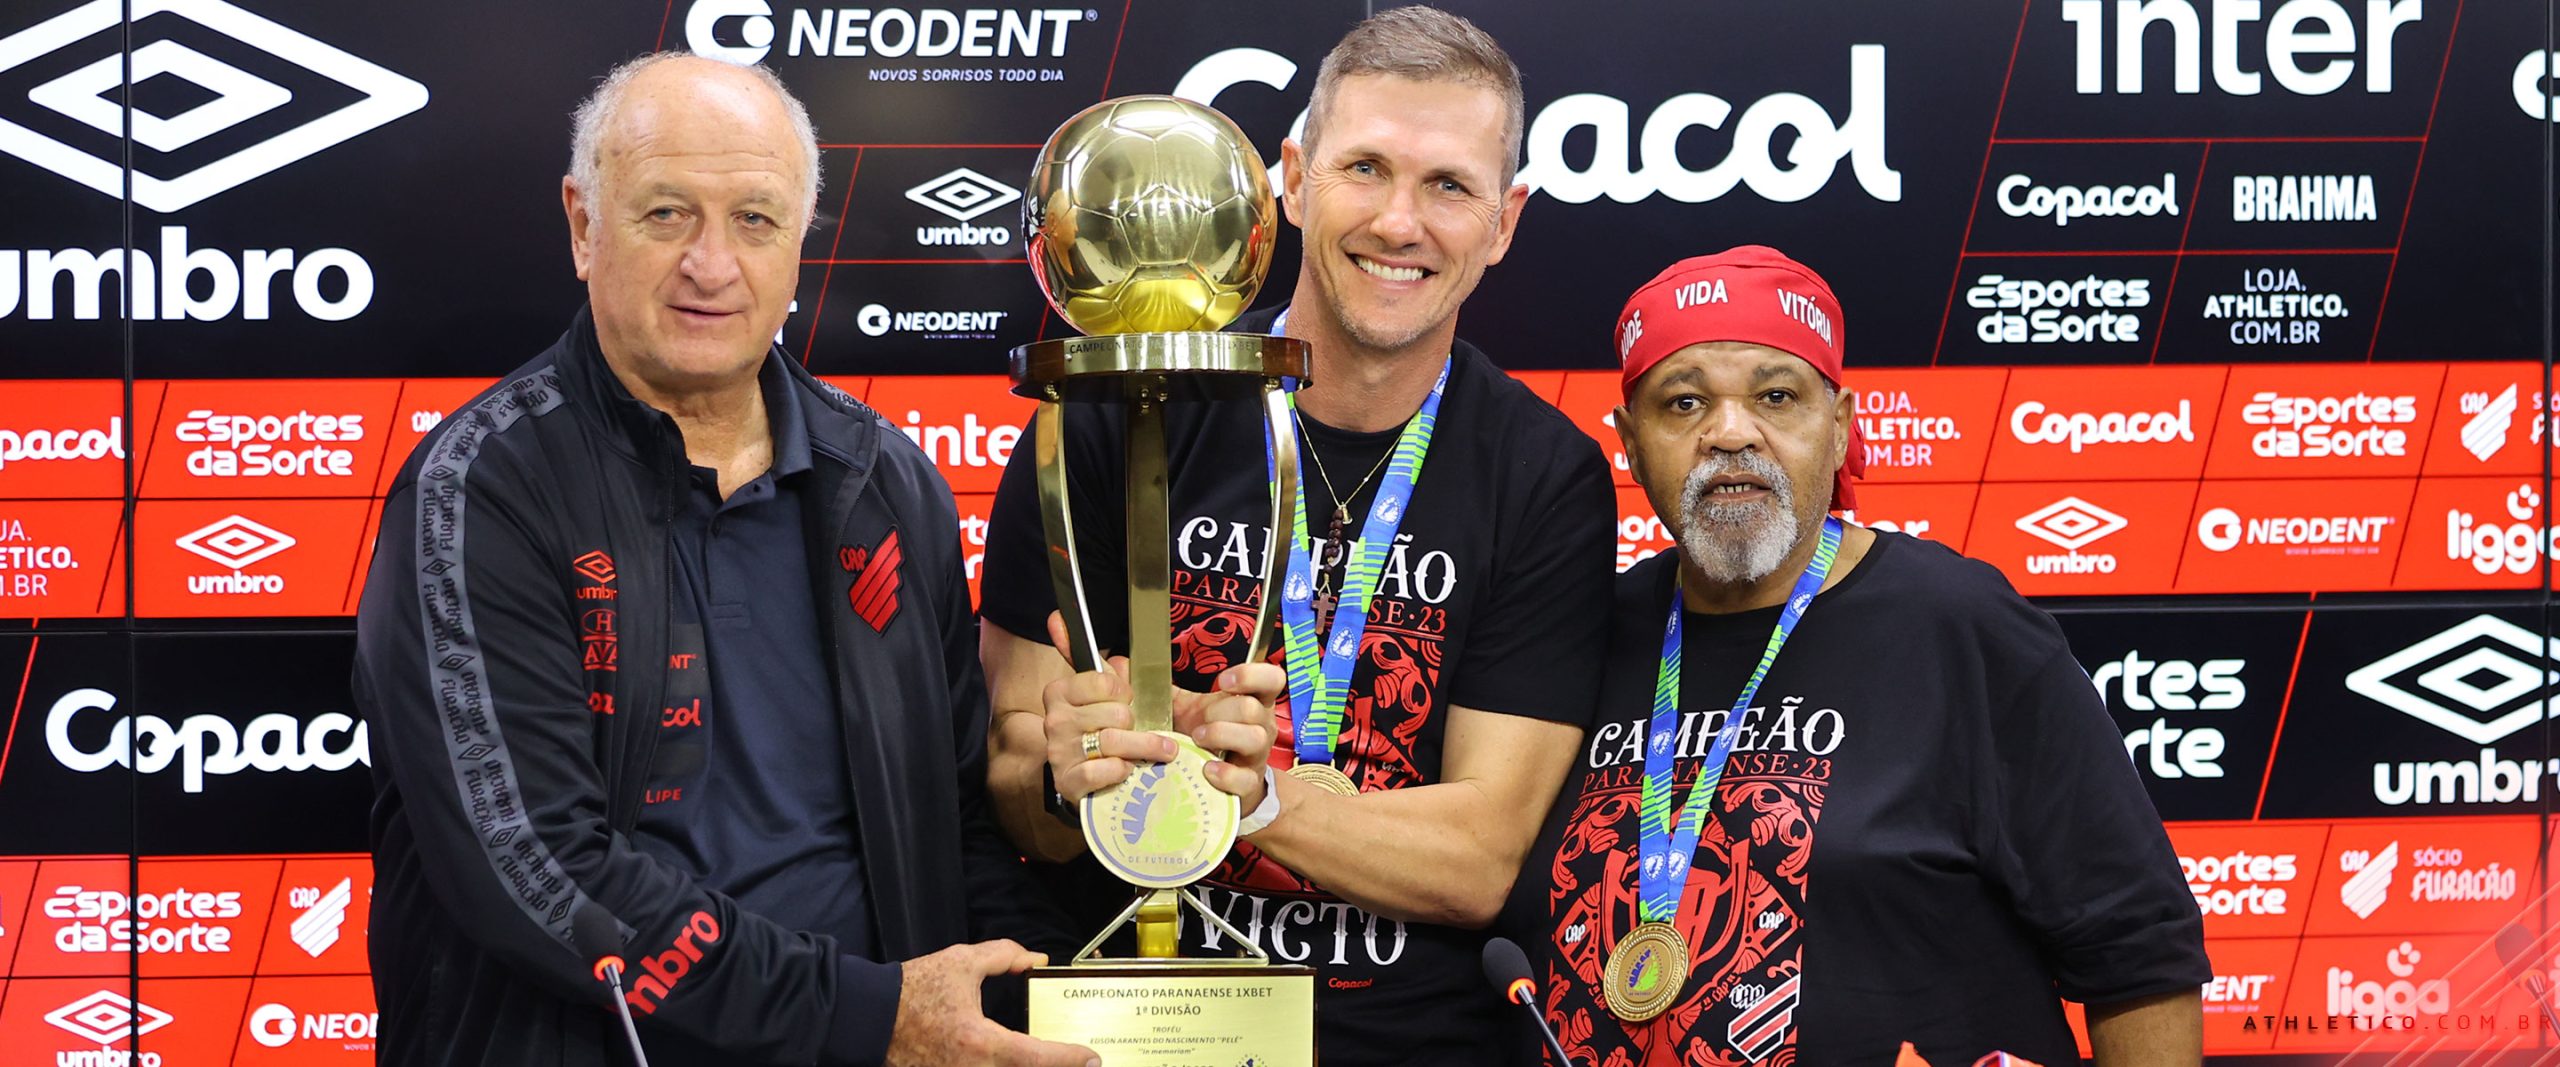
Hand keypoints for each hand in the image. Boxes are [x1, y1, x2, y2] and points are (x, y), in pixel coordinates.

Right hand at [883, 940, 1093, 1066]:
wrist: (869, 1017)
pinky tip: (1017, 1061)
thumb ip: (1003, 956)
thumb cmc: (911, 991)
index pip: (1036, 1057)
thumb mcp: (960, 963)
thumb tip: (1034, 959)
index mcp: (980, 1041)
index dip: (1068, 1059)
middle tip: (1080, 1063)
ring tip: (1051, 1061)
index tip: (1092, 1058)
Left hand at [1040, 613, 1283, 810]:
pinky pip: (1245, 778)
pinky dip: (1225, 774)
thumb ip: (1118, 673)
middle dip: (1225, 712)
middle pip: (1256, 707)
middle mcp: (1253, 724)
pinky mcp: (1245, 786)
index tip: (1221, 679)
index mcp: (1239, 698)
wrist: (1206, 785)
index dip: (1252, 674)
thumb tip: (1057, 625)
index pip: (1269, 677)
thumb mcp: (1159, 701)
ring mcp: (1252, 756)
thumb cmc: (1181, 736)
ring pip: (1255, 737)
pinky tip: (1205, 771)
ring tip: (1195, 741)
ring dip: (1223, 736)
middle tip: (1195, 723)